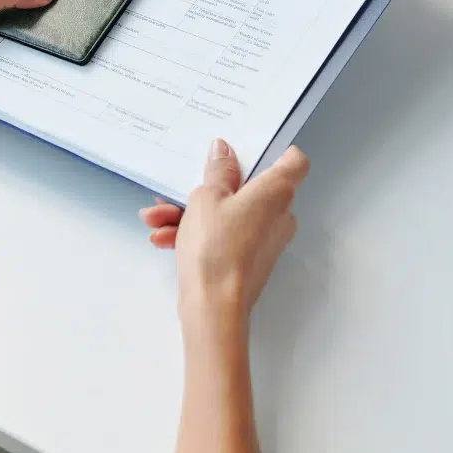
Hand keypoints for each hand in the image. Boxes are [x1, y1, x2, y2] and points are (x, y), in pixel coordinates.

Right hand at [140, 140, 308, 323]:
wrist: (213, 306)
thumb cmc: (216, 248)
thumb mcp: (207, 196)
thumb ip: (218, 170)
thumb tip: (224, 151)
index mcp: (276, 192)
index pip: (294, 162)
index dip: (276, 150)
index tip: (250, 147)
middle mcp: (277, 216)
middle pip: (249, 188)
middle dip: (208, 187)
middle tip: (181, 187)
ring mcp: (263, 240)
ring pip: (228, 214)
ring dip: (190, 213)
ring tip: (158, 217)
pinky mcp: (247, 260)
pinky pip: (222, 236)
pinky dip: (194, 234)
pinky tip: (163, 237)